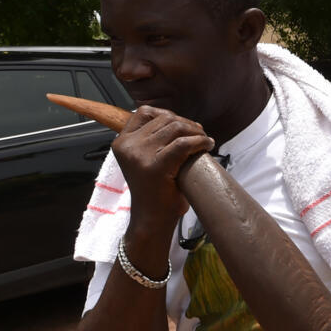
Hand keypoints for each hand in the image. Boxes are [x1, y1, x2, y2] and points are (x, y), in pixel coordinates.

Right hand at [112, 106, 213, 226]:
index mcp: (122, 142)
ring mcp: (139, 155)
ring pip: (176, 127)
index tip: (183, 125)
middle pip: (165, 118)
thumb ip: (153, 139)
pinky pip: (184, 143)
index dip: (168, 114)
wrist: (152, 219)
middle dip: (187, 124)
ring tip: (204, 140)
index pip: (145, 112)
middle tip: (200, 134)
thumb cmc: (155, 190)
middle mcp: (127, 145)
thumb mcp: (146, 159)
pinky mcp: (155, 166)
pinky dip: (200, 141)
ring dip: (196, 132)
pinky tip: (207, 146)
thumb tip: (180, 121)